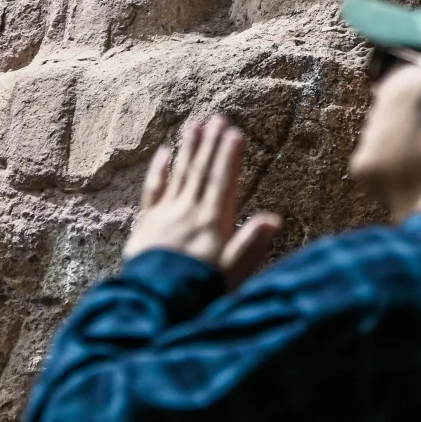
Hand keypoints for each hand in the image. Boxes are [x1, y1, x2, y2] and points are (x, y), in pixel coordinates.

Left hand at [123, 116, 281, 289]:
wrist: (154, 303)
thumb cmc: (199, 292)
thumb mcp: (232, 274)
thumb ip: (250, 245)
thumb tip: (273, 219)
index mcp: (212, 223)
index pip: (223, 183)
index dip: (230, 157)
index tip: (235, 133)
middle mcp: (189, 212)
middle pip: (201, 172)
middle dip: (211, 145)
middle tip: (218, 118)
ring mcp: (166, 215)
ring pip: (180, 175)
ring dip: (188, 149)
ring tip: (195, 125)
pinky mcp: (147, 223)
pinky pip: (153, 191)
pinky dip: (159, 171)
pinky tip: (163, 153)